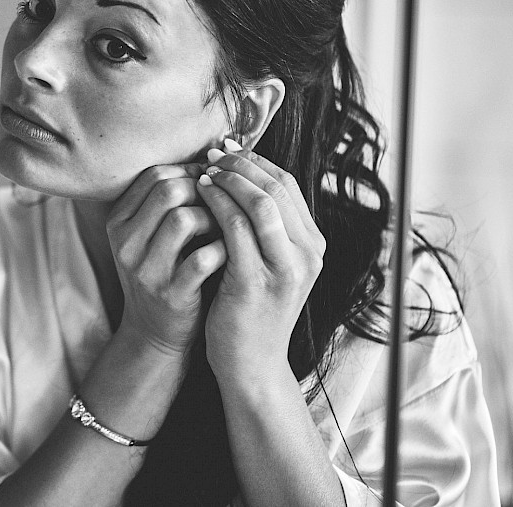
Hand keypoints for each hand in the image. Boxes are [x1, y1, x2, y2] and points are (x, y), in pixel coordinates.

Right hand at [107, 163, 226, 356]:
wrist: (155, 333)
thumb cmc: (165, 272)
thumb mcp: (150, 236)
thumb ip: (168, 202)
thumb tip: (211, 161)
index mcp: (118, 221)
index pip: (153, 174)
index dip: (190, 170)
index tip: (213, 179)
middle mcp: (125, 242)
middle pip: (168, 189)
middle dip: (205, 188)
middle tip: (226, 199)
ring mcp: (146, 269)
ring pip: (184, 218)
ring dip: (215, 216)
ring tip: (228, 224)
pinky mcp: (170, 294)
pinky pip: (203, 258)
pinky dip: (224, 248)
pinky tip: (233, 250)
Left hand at [195, 145, 325, 382]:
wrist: (251, 364)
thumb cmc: (251, 308)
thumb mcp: (268, 263)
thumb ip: (264, 226)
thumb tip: (239, 174)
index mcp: (313, 246)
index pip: (289, 185)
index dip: (257, 161)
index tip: (228, 148)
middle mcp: (307, 255)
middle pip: (277, 188)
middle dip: (241, 164)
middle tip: (212, 153)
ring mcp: (284, 270)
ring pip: (260, 204)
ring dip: (228, 180)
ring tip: (203, 170)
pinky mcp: (255, 282)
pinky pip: (235, 229)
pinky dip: (216, 204)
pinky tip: (198, 195)